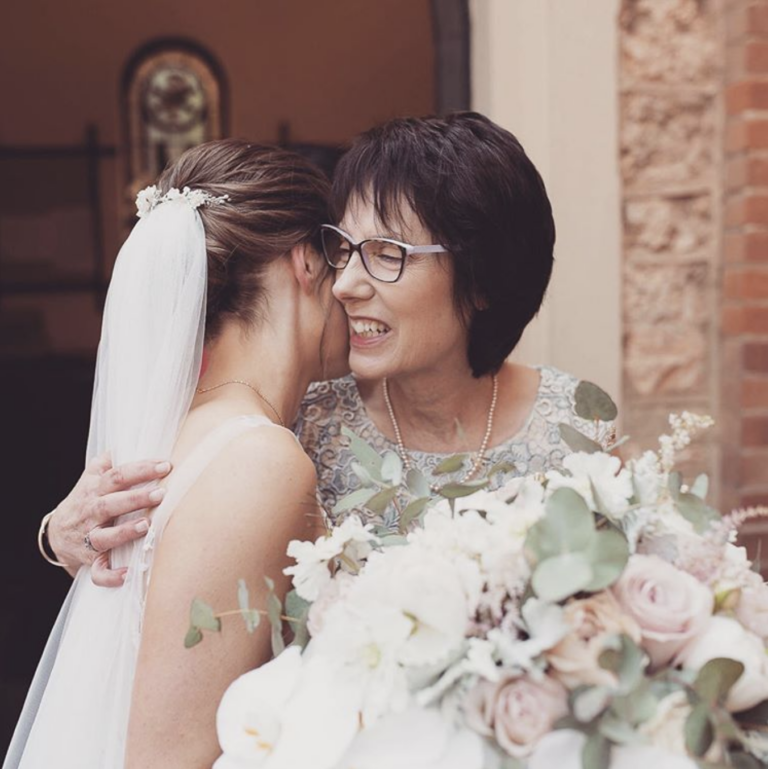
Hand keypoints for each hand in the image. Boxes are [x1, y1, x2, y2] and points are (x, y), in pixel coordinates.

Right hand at [47, 453, 171, 586]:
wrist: (56, 534)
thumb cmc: (85, 500)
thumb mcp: (91, 478)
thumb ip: (108, 461)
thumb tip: (126, 442)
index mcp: (95, 490)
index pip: (117, 476)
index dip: (140, 469)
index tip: (165, 465)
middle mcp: (90, 513)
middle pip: (110, 504)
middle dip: (135, 499)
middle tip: (161, 494)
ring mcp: (88, 538)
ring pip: (103, 537)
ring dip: (124, 533)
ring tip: (146, 526)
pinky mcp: (89, 560)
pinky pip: (98, 572)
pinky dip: (111, 575)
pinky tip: (128, 574)